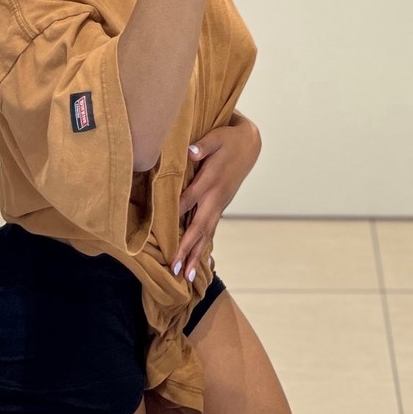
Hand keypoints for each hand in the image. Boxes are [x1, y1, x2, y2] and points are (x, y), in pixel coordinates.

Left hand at [170, 115, 261, 281]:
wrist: (250, 144)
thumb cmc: (228, 139)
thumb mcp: (216, 137)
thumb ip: (203, 145)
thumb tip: (191, 151)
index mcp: (211, 180)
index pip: (189, 200)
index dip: (175, 216)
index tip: (162, 236)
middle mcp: (216, 197)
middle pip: (199, 226)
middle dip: (187, 248)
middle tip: (176, 270)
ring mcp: (220, 204)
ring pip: (207, 233)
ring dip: (196, 255)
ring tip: (187, 276)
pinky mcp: (220, 206)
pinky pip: (211, 229)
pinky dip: (204, 246)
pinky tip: (200, 262)